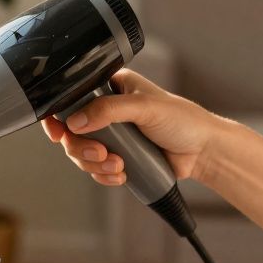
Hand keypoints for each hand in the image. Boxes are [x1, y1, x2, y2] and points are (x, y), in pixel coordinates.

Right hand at [41, 68, 227, 186]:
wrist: (203, 151)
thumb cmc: (183, 121)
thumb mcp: (145, 108)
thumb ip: (109, 110)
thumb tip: (76, 121)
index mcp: (111, 87)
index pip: (72, 98)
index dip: (58, 117)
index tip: (58, 133)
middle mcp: (106, 110)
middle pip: (72, 132)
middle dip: (82, 148)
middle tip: (101, 153)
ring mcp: (111, 135)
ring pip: (82, 153)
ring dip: (95, 164)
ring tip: (119, 165)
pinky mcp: (118, 156)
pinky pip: (96, 169)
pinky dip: (104, 174)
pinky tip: (122, 174)